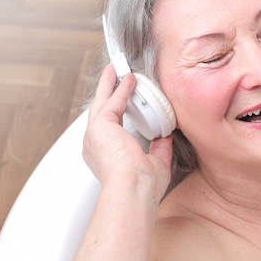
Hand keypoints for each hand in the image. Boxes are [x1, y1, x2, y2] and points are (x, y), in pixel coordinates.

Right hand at [83, 64, 172, 200]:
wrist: (132, 190)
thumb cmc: (142, 187)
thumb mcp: (155, 164)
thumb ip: (159, 149)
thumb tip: (166, 137)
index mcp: (105, 157)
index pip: (111, 130)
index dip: (117, 114)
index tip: (123, 104)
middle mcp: (95, 145)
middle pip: (101, 111)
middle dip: (106, 93)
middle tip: (111, 78)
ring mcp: (95, 134)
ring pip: (101, 102)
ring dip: (109, 84)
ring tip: (114, 70)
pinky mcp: (100, 125)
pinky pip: (112, 100)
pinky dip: (121, 88)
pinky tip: (129, 78)